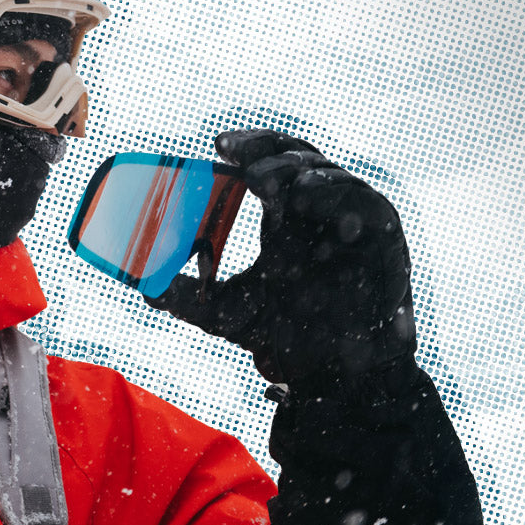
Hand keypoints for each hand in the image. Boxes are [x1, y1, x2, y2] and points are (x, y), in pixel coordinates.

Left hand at [145, 129, 413, 387]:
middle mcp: (321, 209)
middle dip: (265, 151)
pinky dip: (340, 195)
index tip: (215, 148)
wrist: (334, 376)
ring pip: (330, 176)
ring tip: (261, 181)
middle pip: (296, 158)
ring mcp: (354, 219)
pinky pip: (367, 204)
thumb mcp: (226, 312)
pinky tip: (306, 197)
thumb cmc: (287, 335)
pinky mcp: (384, 237)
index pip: (267, 163)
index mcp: (286, 215)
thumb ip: (185, 297)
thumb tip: (140, 286)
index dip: (246, 148)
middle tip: (232, 157)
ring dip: (295, 172)